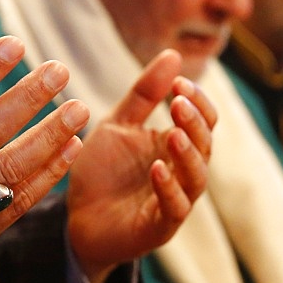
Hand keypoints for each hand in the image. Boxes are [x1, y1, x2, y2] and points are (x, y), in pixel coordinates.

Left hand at [67, 49, 214, 282]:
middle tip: (178, 102)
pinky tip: (157, 168)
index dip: (197, 101)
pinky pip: (174, 208)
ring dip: (188, 154)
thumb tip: (173, 55)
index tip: (178, 83)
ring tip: (173, 133)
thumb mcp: (118, 125)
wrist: (76, 220)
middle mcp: (183, 172)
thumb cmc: (103, 173)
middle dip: (194, 122)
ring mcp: (175, 200)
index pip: (204, 120)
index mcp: (176, 146)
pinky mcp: (160, 227)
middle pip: (206, 145)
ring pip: (197, 177)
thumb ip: (144, 95)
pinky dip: (169, 188)